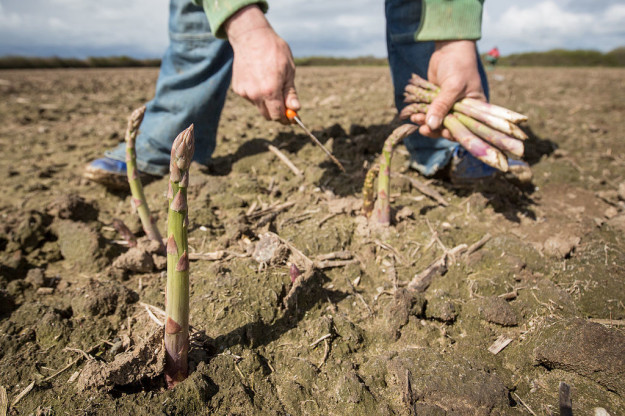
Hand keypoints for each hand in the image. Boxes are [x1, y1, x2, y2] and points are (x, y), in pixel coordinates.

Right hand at [225, 5, 299, 123]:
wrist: (251, 37)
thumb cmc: (274, 51)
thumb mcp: (289, 71)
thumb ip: (290, 93)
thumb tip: (296, 109)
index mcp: (270, 90)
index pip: (278, 115)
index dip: (286, 118)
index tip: (292, 117)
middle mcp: (255, 94)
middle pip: (268, 115)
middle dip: (277, 113)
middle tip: (285, 105)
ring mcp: (245, 92)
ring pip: (259, 106)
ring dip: (267, 102)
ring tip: (271, 83)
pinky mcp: (238, 88)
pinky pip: (251, 98)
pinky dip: (257, 94)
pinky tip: (259, 79)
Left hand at [410, 40, 485, 138]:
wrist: (449, 48)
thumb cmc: (459, 65)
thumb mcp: (453, 86)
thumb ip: (442, 106)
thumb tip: (431, 125)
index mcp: (474, 109)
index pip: (465, 128)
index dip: (453, 133)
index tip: (442, 133)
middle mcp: (462, 110)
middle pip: (448, 127)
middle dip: (435, 128)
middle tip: (423, 128)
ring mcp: (449, 106)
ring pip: (436, 121)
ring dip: (425, 122)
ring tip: (415, 118)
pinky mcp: (437, 101)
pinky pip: (429, 112)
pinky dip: (421, 114)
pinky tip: (413, 113)